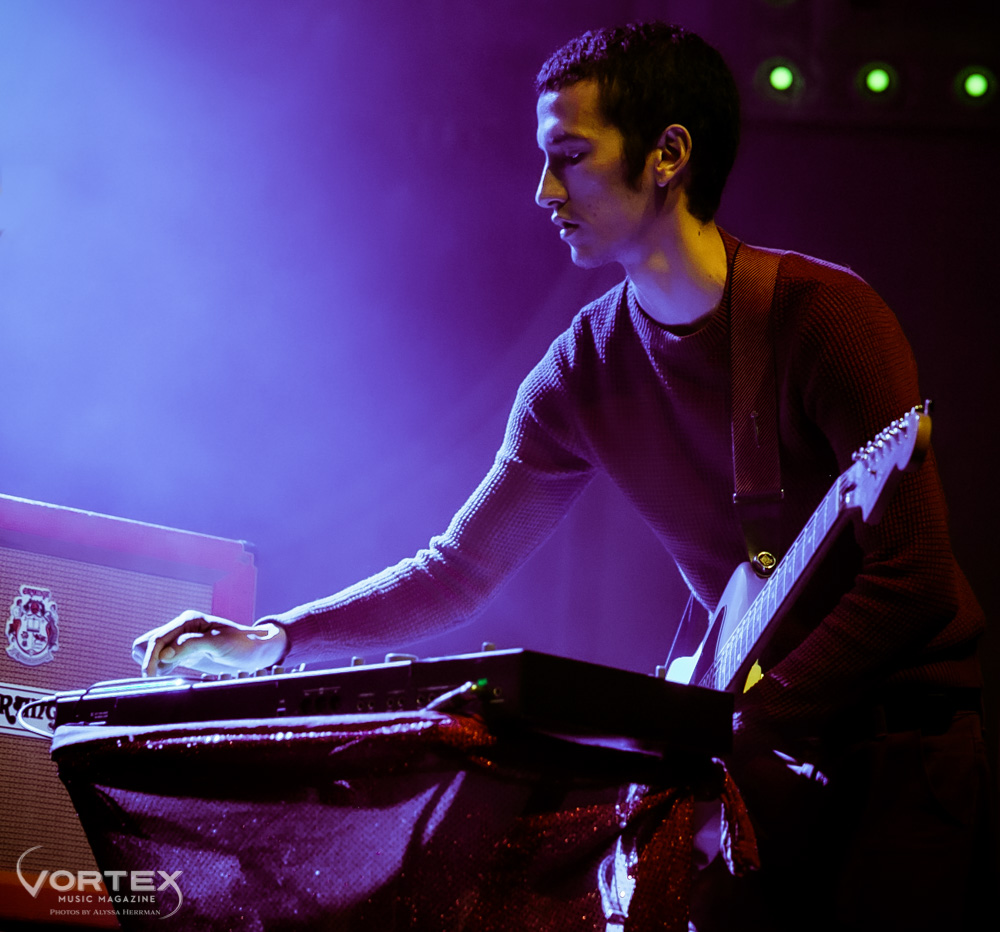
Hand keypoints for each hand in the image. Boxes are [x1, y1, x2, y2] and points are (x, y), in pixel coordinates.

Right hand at [131, 610, 286, 676]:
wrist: (257, 651)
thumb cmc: (243, 644)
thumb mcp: (219, 643)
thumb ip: (190, 646)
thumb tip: (163, 655)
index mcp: (189, 620)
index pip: (159, 638)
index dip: (151, 657)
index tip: (150, 676)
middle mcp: (182, 628)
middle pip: (148, 643)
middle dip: (149, 660)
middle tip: (160, 675)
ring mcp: (181, 640)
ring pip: (151, 651)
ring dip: (153, 664)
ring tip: (168, 673)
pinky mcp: (183, 653)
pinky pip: (160, 660)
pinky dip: (159, 668)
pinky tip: (170, 673)